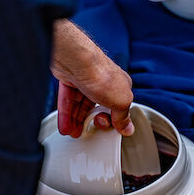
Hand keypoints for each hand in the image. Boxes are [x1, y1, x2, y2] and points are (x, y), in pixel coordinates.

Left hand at [51, 20, 133, 137]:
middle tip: (92, 127)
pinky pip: (68, 101)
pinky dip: (67, 115)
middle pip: (97, 107)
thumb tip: (127, 128)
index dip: (113, 119)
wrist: (77, 62)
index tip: (110, 127)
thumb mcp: (122, 102)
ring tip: (74, 132)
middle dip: (93, 121)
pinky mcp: (70, 80)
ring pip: (80, 105)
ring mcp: (86, 81)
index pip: (117, 107)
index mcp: (120, 85)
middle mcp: (103, 82)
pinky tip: (66, 126)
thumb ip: (123, 117)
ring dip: (77, 121)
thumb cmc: (101, 75)